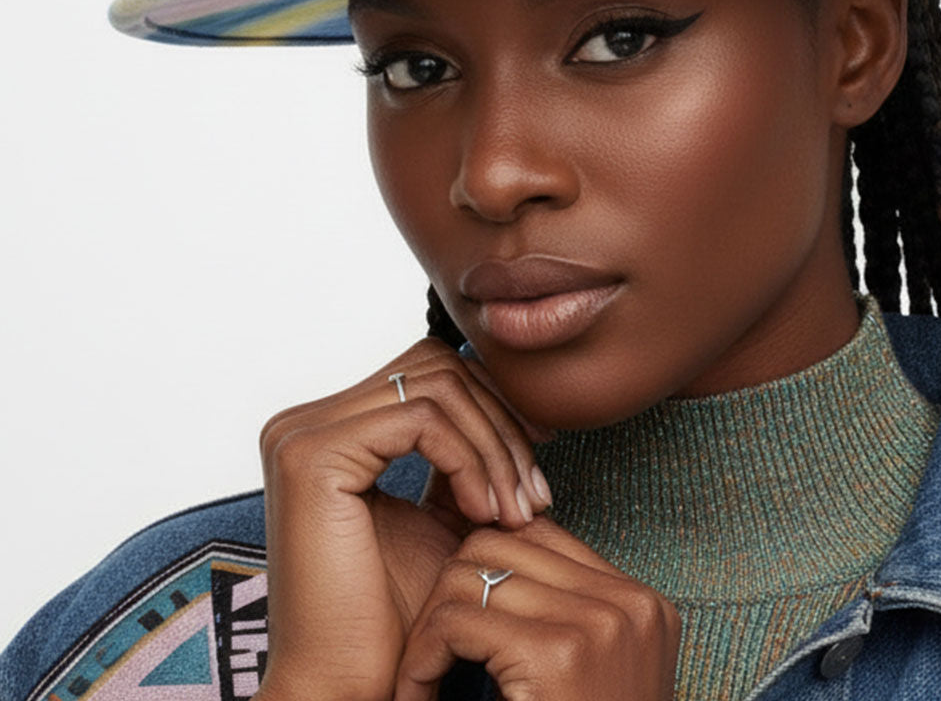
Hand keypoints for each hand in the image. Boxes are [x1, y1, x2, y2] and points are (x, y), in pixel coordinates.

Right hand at [255, 337, 552, 700]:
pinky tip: (486, 514)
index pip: (432, 372)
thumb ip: (466, 455)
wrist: (349, 686)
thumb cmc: (397, 615)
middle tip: (536, 491)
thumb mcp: (445, 514)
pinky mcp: (312, 455)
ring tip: (517, 512)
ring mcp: (302, 432)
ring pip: (437, 388)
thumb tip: (523, 406)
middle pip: (437, 367)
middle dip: (500, 422)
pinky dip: (470, 460)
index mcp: (332, 428)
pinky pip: (421, 421)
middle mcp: (306, 419)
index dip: (494, 405)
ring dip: (494, 446)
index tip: (542, 456)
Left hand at [395, 515, 680, 700]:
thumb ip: (562, 620)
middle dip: (451, 590)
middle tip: (432, 648)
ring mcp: (600, 622)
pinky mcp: (558, 652)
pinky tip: (416, 693)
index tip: (457, 620)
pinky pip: (457, 621)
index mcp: (643, 605)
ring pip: (471, 574)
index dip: (485, 568)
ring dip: (430, 626)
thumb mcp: (590, 678)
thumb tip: (490, 559)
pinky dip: (421, 658)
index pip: (539, 537)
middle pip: (503, 544)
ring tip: (421, 675)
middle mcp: (629, 603)